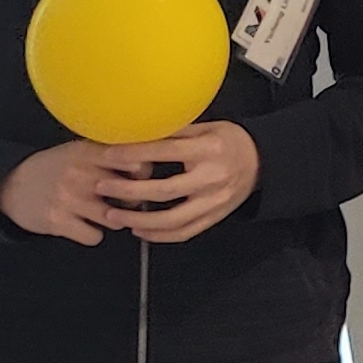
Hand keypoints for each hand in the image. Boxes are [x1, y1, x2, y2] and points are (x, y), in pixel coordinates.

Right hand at [0, 140, 134, 244]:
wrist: (9, 186)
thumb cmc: (53, 169)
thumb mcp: (77, 152)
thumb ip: (108, 155)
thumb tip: (149, 164)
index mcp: (87, 153)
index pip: (133, 163)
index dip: (143, 174)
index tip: (138, 179)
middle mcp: (79, 174)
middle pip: (129, 195)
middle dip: (130, 202)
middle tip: (121, 202)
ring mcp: (68, 199)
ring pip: (114, 220)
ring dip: (112, 220)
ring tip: (100, 213)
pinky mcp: (58, 221)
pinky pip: (94, 237)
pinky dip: (92, 235)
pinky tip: (83, 225)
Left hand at [100, 121, 261, 242]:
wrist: (261, 162)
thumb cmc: (228, 141)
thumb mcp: (205, 127)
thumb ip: (173, 133)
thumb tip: (135, 131)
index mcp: (209, 150)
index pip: (166, 152)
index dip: (134, 154)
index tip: (108, 155)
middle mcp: (212, 178)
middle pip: (164, 190)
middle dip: (128, 191)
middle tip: (102, 187)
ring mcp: (215, 202)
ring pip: (173, 219)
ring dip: (139, 220)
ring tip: (114, 217)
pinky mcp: (215, 217)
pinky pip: (185, 232)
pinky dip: (160, 235)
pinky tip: (140, 231)